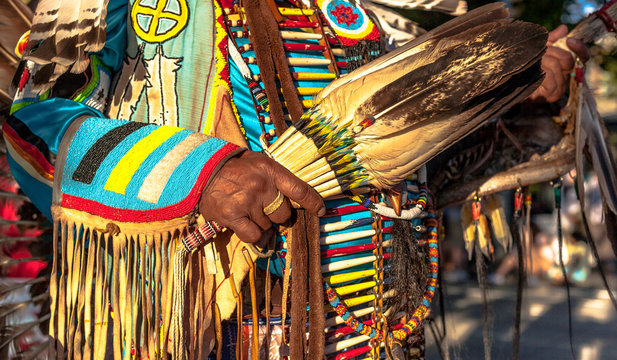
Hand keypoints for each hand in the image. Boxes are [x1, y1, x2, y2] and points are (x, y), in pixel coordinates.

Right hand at [199, 151, 324, 242]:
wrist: (202, 170)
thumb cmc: (236, 168)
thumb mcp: (259, 162)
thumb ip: (278, 179)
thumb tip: (298, 199)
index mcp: (271, 171)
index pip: (300, 190)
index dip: (314, 202)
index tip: (321, 211)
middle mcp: (261, 186)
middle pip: (284, 214)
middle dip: (276, 215)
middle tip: (264, 208)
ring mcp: (247, 202)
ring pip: (268, 226)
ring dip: (261, 223)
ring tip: (247, 210)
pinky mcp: (233, 216)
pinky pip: (254, 235)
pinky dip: (251, 234)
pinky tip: (243, 223)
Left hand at [527, 24, 589, 102]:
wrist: (511, 85)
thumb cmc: (527, 68)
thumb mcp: (540, 51)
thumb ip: (552, 39)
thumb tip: (564, 28)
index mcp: (566, 69)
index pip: (583, 56)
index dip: (579, 47)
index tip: (569, 40)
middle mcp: (566, 80)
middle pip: (567, 58)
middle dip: (551, 51)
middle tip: (538, 53)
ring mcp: (559, 89)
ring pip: (555, 65)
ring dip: (541, 60)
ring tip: (531, 63)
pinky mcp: (550, 95)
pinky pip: (549, 75)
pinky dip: (539, 70)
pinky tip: (531, 71)